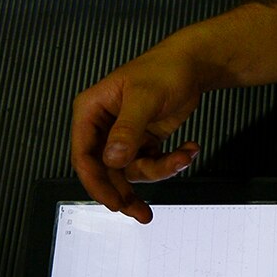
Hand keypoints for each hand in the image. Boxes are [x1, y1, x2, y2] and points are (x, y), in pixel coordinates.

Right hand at [69, 44, 204, 222]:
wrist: (193, 64)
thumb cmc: (165, 70)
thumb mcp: (145, 98)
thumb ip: (127, 130)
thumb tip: (112, 159)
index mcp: (91, 112)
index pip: (84, 155)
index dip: (96, 183)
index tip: (115, 203)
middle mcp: (103, 127)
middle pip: (105, 172)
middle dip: (126, 191)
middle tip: (141, 213)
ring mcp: (123, 137)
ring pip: (132, 172)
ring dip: (160, 170)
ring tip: (184, 156)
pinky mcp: (142, 142)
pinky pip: (151, 164)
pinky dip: (171, 162)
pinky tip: (189, 148)